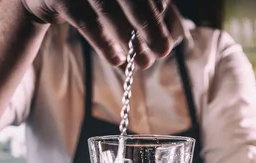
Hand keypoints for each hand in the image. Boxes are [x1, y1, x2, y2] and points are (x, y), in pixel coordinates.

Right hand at [20, 0, 173, 68]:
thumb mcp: (116, 0)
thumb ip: (138, 6)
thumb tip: (162, 24)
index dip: (157, 8)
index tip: (169, 33)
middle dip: (150, 24)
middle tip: (163, 51)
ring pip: (107, 7)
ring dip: (129, 38)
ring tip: (144, 63)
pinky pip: (86, 22)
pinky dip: (104, 42)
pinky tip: (117, 59)